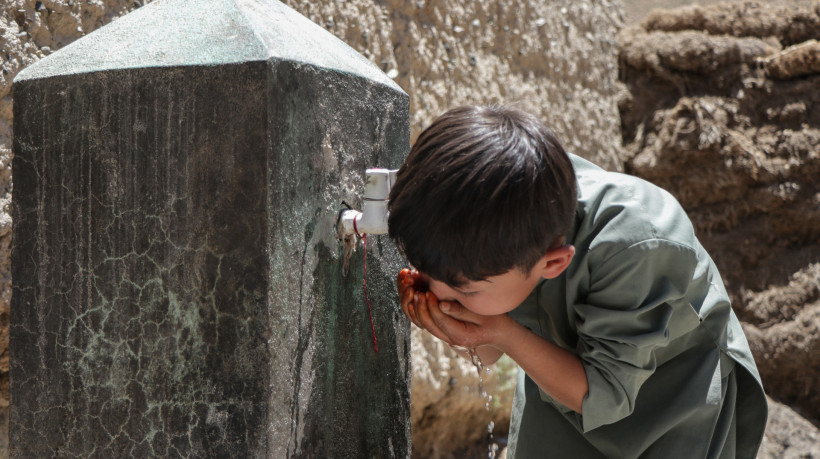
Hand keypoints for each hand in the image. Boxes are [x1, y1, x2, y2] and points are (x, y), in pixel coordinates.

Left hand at [396, 269, 513, 349]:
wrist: (500, 333)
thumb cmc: (494, 321)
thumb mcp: (480, 314)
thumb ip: (460, 310)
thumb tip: (441, 304)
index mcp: (460, 336)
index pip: (440, 321)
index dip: (432, 306)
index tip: (428, 292)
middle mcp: (451, 339)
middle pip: (429, 325)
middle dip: (421, 308)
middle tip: (417, 292)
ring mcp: (447, 336)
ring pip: (426, 326)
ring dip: (417, 310)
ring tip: (414, 293)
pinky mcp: (445, 331)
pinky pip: (429, 323)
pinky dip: (421, 312)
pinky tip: (417, 298)